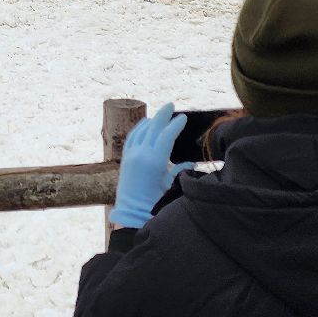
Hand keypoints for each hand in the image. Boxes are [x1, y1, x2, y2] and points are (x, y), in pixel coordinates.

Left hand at [111, 104, 192, 228]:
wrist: (132, 212)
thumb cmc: (155, 202)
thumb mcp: (171, 185)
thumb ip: (181, 171)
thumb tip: (192, 163)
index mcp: (155, 161)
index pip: (166, 135)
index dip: (175, 125)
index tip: (183, 117)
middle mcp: (141, 154)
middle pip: (153, 127)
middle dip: (163, 115)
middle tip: (171, 105)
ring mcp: (131, 155)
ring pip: (141, 130)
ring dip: (151, 120)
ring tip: (160, 114)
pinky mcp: (125, 158)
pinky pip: (132, 137)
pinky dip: (139, 128)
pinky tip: (145, 124)